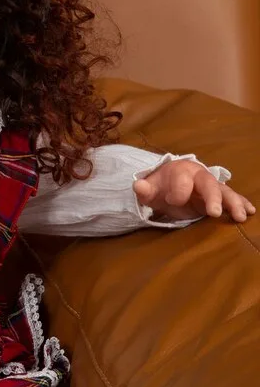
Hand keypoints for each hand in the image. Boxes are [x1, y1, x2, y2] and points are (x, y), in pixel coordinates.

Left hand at [133, 160, 255, 222]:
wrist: (170, 183)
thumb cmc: (161, 186)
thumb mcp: (150, 188)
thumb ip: (144, 189)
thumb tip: (138, 186)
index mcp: (181, 171)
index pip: (182, 180)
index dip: (177, 192)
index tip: (170, 202)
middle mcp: (199, 176)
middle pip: (208, 184)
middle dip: (212, 198)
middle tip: (214, 213)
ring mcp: (210, 186)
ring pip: (224, 192)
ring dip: (233, 203)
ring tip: (240, 216)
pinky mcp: (218, 197)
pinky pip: (232, 198)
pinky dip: (241, 204)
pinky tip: (250, 211)